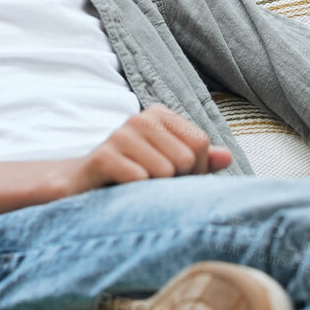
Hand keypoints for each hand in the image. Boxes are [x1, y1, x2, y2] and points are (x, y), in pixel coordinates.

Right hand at [62, 106, 233, 195]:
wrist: (83, 186)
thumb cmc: (133, 176)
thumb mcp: (169, 167)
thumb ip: (199, 161)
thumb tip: (227, 157)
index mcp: (158, 115)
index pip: (201, 143)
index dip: (196, 170)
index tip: (174, 178)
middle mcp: (139, 119)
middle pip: (187, 157)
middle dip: (177, 181)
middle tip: (153, 185)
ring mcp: (119, 135)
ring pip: (166, 171)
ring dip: (156, 190)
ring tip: (138, 188)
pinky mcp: (103, 157)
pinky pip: (141, 179)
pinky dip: (137, 194)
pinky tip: (123, 191)